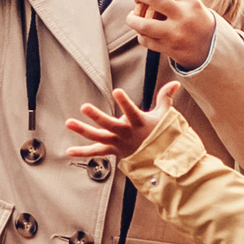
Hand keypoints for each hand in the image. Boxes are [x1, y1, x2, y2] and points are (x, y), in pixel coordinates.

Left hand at [66, 82, 183, 163]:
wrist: (158, 160)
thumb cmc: (160, 135)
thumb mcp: (165, 116)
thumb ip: (165, 97)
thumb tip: (175, 83)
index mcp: (138, 123)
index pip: (131, 111)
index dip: (124, 102)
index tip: (117, 91)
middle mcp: (125, 134)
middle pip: (109, 125)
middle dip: (96, 116)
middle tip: (84, 106)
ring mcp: (117, 143)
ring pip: (98, 138)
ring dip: (82, 131)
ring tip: (68, 122)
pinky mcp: (112, 150)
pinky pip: (96, 152)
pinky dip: (82, 152)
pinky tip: (69, 151)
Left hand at [129, 0, 217, 68]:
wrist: (211, 49)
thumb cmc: (197, 22)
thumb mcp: (194, 4)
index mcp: (191, 2)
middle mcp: (184, 16)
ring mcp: (175, 33)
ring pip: (144, 24)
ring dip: (132, 19)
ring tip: (132, 17)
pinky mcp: (169, 48)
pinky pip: (146, 41)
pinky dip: (140, 36)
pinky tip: (143, 33)